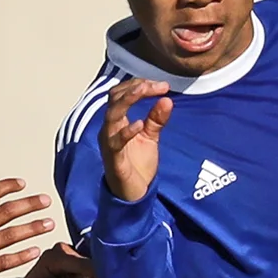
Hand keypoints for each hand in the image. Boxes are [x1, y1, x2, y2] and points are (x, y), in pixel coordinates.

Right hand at [0, 178, 53, 277]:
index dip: (7, 186)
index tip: (21, 184)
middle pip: (7, 211)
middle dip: (29, 204)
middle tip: (46, 200)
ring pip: (12, 234)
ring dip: (33, 227)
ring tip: (49, 223)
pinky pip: (6, 261)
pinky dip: (22, 255)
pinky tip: (36, 251)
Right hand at [101, 78, 172, 201]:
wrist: (133, 193)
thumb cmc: (137, 164)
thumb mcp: (150, 137)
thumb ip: (156, 119)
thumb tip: (167, 99)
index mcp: (117, 121)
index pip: (122, 93)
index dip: (140, 85)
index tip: (163, 85)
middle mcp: (109, 128)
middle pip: (115, 98)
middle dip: (136, 88)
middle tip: (158, 85)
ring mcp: (109, 142)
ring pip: (112, 115)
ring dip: (128, 100)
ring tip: (144, 91)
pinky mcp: (114, 159)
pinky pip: (116, 142)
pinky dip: (127, 131)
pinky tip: (140, 124)